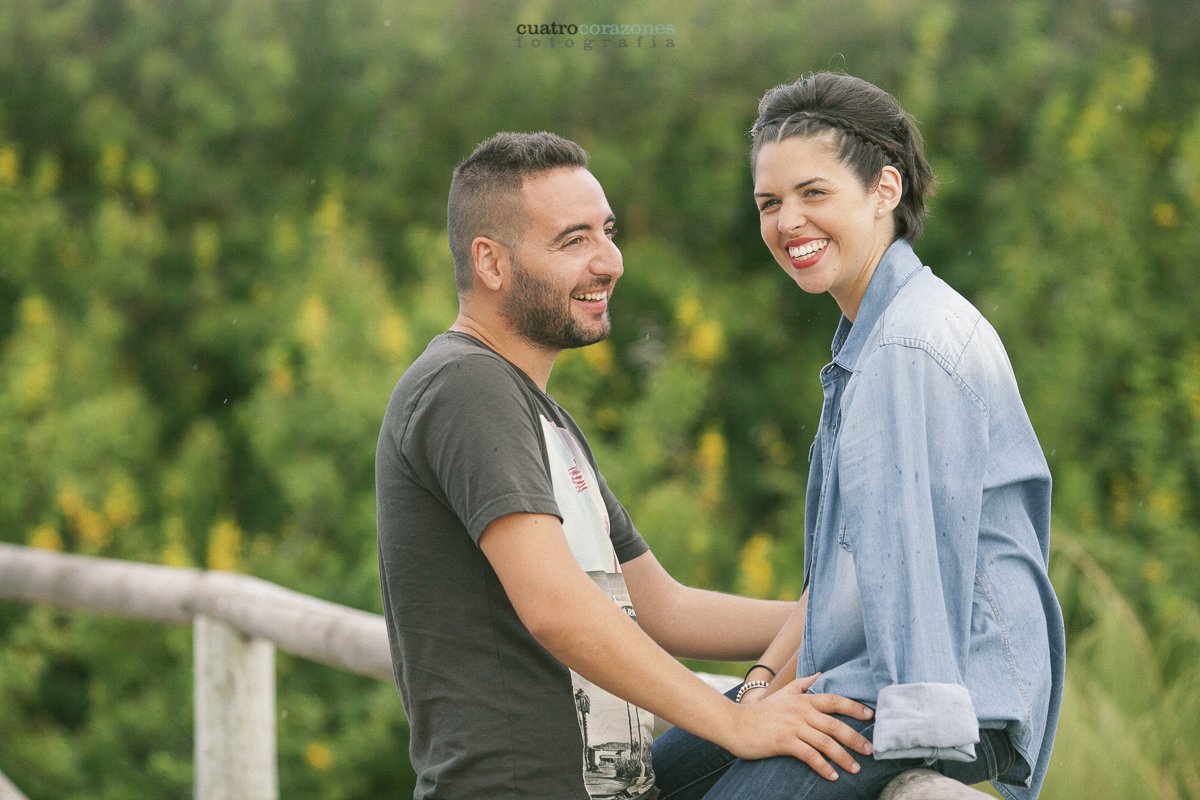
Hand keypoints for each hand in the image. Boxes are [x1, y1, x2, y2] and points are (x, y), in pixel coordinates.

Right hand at [721, 673, 873, 780]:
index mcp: (803, 700)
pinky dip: (823, 767)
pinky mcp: (784, 742)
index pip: (834, 700)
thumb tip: (819, 674)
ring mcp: (793, 727)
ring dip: (844, 757)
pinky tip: (832, 776)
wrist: (734, 724)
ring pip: (826, 743)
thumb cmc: (760, 712)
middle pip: (835, 724)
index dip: (854, 707)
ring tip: (856, 769)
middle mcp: (801, 712)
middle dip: (856, 738)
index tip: (871, 715)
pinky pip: (809, 756)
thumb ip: (801, 685)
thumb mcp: (781, 694)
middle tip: (870, 750)